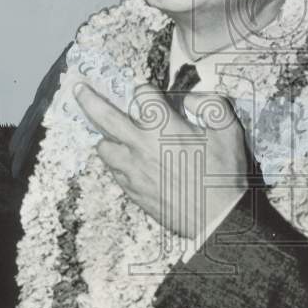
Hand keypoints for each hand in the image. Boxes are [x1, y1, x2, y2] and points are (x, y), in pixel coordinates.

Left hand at [75, 82, 248, 238]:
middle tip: (79, 89)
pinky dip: (116, 162)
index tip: (148, 91)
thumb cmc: (223, 175)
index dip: (145, 89)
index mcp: (162, 126)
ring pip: (103, 147)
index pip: (141, 94)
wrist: (215, 219)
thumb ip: (211, 105)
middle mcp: (140, 145)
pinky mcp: (132, 190)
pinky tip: (124, 161)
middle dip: (90, 99)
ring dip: (105, 137)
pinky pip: (114, 171)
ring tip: (109, 134)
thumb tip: (192, 99)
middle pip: (104, 116)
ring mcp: (132, 170)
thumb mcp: (228, 131)